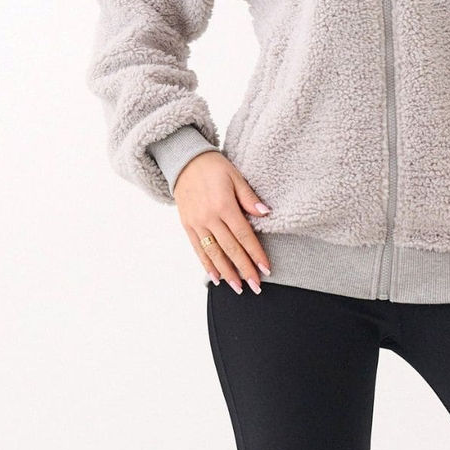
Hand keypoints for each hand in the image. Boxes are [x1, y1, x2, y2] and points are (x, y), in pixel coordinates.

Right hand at [172, 152, 272, 293]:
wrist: (183, 161)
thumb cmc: (213, 167)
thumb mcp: (235, 176)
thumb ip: (249, 198)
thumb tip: (266, 213)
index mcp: (224, 205)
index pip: (243, 235)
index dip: (255, 254)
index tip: (266, 269)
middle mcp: (209, 218)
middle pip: (230, 249)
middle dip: (244, 269)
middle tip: (256, 286)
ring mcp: (196, 224)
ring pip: (214, 253)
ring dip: (227, 273)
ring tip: (238, 288)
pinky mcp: (187, 226)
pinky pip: (198, 249)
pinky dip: (207, 265)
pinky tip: (216, 278)